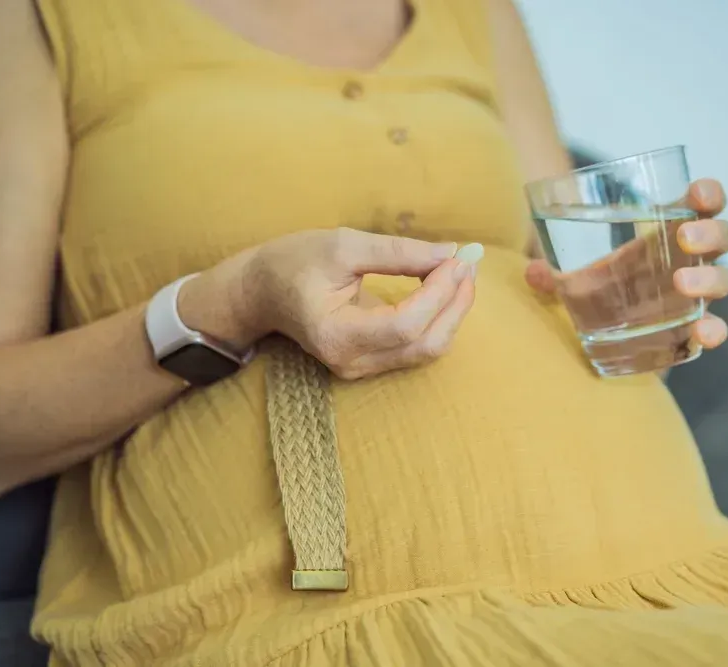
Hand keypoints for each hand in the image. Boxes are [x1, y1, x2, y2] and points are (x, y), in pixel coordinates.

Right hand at [236, 228, 474, 379]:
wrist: (260, 291)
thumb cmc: (294, 262)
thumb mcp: (343, 245)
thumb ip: (398, 252)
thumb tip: (451, 253)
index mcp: (337, 334)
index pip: (406, 324)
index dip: (440, 293)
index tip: (456, 259)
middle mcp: (351, 362)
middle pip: (425, 345)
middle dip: (456, 305)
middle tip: (467, 265)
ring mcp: (361, 368)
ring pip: (427, 351)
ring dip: (452, 312)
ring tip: (459, 272)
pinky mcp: (370, 363)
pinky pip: (417, 348)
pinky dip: (438, 319)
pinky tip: (443, 289)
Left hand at [524, 178, 727, 348]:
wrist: (603, 335)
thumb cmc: (597, 285)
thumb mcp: (574, 272)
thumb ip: (554, 271)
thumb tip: (532, 272)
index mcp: (669, 230)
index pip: (701, 203)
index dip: (709, 194)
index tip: (698, 194)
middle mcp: (690, 260)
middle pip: (722, 237)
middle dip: (711, 233)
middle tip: (685, 239)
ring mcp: (695, 296)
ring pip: (723, 280)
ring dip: (711, 279)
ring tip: (683, 283)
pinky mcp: (690, 330)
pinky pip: (713, 328)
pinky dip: (713, 330)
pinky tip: (703, 332)